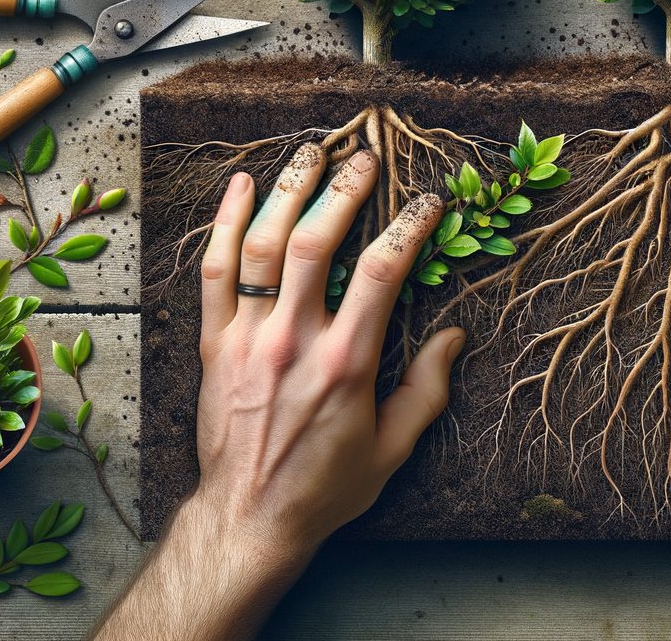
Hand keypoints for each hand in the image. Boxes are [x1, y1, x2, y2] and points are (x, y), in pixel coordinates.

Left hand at [193, 143, 463, 553]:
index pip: (384, 272)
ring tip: (310, 152)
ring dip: (288, 190)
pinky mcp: (216, 345)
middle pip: (318, 242)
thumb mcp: (394, 448)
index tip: (429, 203)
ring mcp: (249, 339)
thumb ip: (428, 390)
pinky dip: (225, 223)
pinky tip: (242, 186)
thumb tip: (455, 337)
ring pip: (263, 246)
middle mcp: (294, 341)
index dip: (410, 226)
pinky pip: (215, 272)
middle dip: (345, 189)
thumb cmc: (326, 487)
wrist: (249, 518)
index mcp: (346, 363)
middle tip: (365, 155)